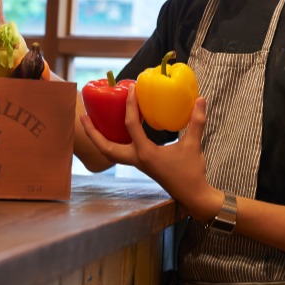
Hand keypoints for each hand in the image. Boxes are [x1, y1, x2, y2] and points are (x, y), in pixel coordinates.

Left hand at [79, 84, 221, 220]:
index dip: (130, 105)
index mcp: (146, 153)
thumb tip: (201, 99)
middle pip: (106, 147)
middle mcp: (137, 159)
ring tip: (92, 122)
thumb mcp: (194, 145)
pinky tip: (120, 130)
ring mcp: (137, 163)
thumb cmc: (191, 172)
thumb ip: (196, 122)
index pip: (131, 126)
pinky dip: (115, 141)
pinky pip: (121, 152)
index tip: (130, 89)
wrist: (192, 195)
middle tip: (83, 116)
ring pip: (110, 152)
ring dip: (99, 138)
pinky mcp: (142, 165)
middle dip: (93, 132)